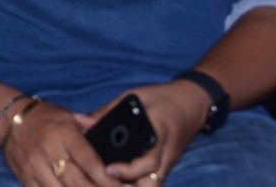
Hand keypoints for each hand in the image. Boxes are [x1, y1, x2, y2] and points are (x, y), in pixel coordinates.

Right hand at [0, 99, 121, 186]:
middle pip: (77, 182)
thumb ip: (91, 130)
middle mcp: (49, 151)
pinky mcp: (25, 178)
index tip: (122, 186)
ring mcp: (35, 167)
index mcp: (64, 134)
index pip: (90, 161)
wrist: (9, 119)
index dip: (108, 179)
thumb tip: (116, 141)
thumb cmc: (46, 118)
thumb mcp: (70, 117)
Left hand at [85, 81, 207, 184]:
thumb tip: (81, 121)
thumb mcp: (134, 97)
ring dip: (135, 186)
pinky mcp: (167, 165)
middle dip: (132, 186)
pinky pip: (154, 181)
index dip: (129, 170)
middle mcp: (165, 153)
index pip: (148, 161)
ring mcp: (168, 162)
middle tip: (108, 179)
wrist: (194, 102)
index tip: (109, 170)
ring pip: (154, 186)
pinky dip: (139, 184)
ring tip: (111, 182)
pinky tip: (121, 181)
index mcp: (158, 133)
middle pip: (153, 183)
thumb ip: (108, 110)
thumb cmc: (161, 97)